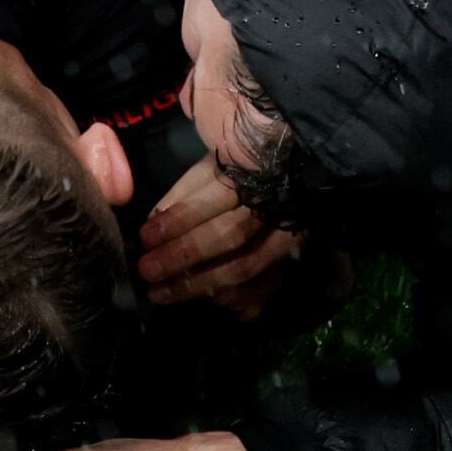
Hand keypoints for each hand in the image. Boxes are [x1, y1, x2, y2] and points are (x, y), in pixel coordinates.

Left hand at [133, 160, 298, 316]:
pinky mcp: (296, 252)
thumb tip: (156, 218)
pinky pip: (269, 283)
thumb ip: (190, 185)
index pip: (217, 195)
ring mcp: (290, 230)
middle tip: (147, 271)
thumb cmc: (252, 147)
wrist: (305, 153)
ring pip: (247, 265)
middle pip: (230, 235)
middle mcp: (277, 203)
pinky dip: (242, 298)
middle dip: (184, 255)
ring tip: (162, 293)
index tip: (146, 235)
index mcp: (257, 170)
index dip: (180, 217)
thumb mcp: (219, 150)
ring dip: (201, 282)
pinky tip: (215, 302)